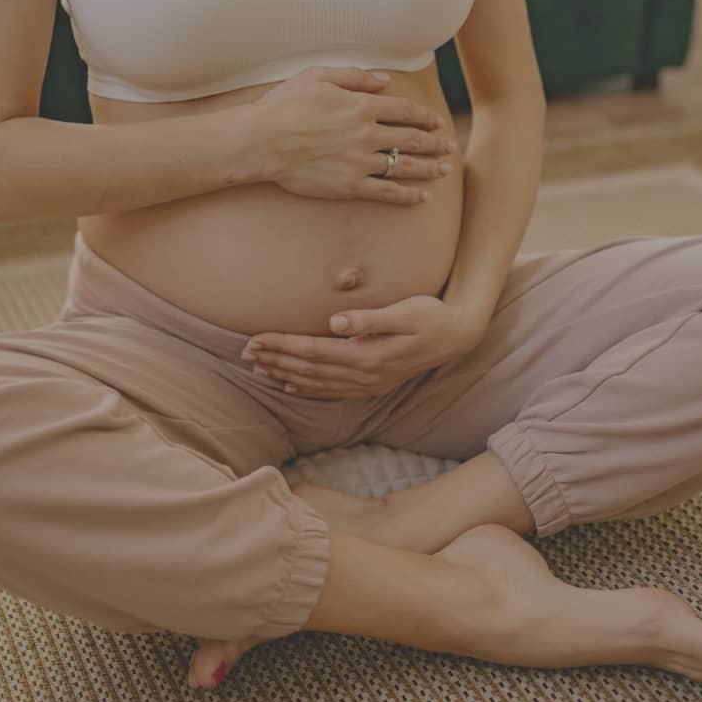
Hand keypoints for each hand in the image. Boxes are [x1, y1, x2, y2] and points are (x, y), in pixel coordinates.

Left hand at [240, 295, 483, 398]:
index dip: (282, 346)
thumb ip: (370, 318)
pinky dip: (307, 387)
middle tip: (243, 353)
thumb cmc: (432, 316)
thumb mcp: (407, 311)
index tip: (255, 339)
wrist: (458, 337)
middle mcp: (364, 374)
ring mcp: (368, 383)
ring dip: (284, 373)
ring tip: (257, 368)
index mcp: (368, 355)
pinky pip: (331, 390)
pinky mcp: (372, 383)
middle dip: (274, 360)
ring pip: (316, 381)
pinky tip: (289, 383)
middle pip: (308, 368)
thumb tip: (336, 322)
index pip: (313, 350)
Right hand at [242, 66, 456, 205]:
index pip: (405, 112)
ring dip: (429, 168)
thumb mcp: (319, 76)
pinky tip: (422, 196)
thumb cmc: (285, 105)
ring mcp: (360, 162)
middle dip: (434, 143)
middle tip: (449, 146)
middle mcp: (367, 134)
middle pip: (412, 139)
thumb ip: (355, 77)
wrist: (261, 141)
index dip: (425, 117)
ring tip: (444, 170)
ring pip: (405, 166)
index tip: (437, 122)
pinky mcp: (350, 186)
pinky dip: (407, 195)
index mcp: (361, 106)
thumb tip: (384, 81)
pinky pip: (386, 192)